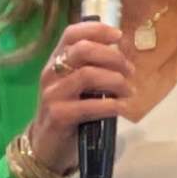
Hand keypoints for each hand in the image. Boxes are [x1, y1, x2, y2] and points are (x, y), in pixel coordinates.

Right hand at [23, 20, 136, 176]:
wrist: (47, 147)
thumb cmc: (68, 113)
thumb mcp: (76, 86)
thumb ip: (92, 69)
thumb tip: (122, 57)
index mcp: (55, 62)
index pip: (71, 33)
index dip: (97, 30)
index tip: (119, 36)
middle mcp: (50, 74)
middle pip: (82, 49)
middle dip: (113, 57)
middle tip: (130, 71)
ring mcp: (52, 94)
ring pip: (88, 75)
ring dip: (116, 81)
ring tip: (129, 92)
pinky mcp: (58, 116)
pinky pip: (89, 105)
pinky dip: (110, 105)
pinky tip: (121, 108)